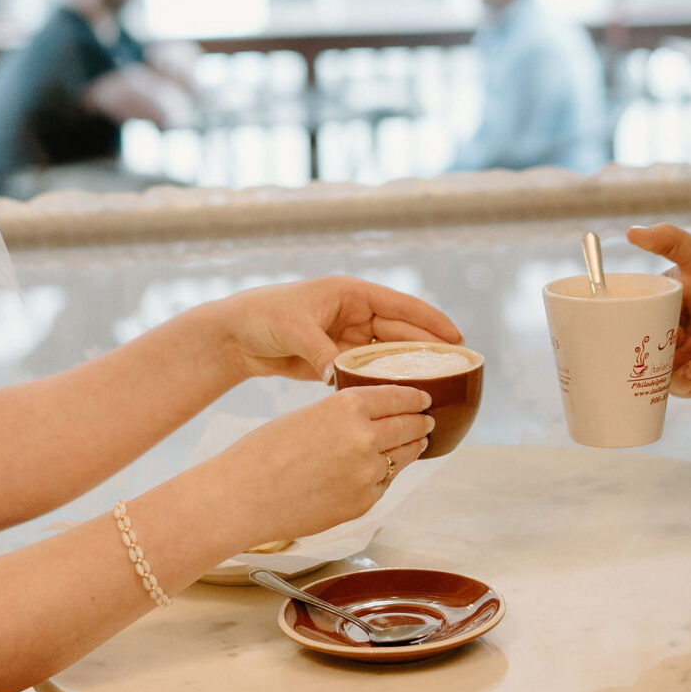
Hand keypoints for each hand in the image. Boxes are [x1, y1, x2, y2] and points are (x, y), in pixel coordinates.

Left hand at [215, 278, 462, 385]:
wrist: (234, 334)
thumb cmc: (262, 316)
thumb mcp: (294, 329)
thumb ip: (321, 352)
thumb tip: (340, 378)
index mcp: (350, 294)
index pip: (400, 306)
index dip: (430, 321)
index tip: (457, 337)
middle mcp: (354, 313)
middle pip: (399, 333)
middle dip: (427, 349)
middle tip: (457, 369)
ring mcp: (346, 336)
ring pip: (386, 354)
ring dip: (407, 368)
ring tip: (436, 387)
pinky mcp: (335, 358)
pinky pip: (366, 371)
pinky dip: (381, 382)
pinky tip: (398, 397)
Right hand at [233, 383, 433, 541]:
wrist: (242, 497)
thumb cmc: (263, 452)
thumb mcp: (307, 415)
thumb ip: (344, 415)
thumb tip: (372, 419)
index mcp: (348, 407)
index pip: (398, 397)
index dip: (415, 398)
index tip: (424, 398)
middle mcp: (364, 438)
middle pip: (409, 426)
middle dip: (420, 422)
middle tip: (426, 420)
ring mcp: (367, 474)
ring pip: (404, 456)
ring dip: (412, 448)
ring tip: (417, 443)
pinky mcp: (363, 503)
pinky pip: (385, 483)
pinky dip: (387, 475)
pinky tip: (383, 470)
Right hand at [625, 226, 690, 395]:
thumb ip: (671, 240)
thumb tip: (632, 232)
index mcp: (659, 304)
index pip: (629, 312)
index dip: (624, 316)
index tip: (628, 316)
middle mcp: (663, 332)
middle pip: (635, 343)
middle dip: (641, 343)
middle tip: (661, 334)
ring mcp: (676, 358)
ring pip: (650, 368)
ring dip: (663, 361)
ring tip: (687, 346)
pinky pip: (675, 387)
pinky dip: (682, 379)